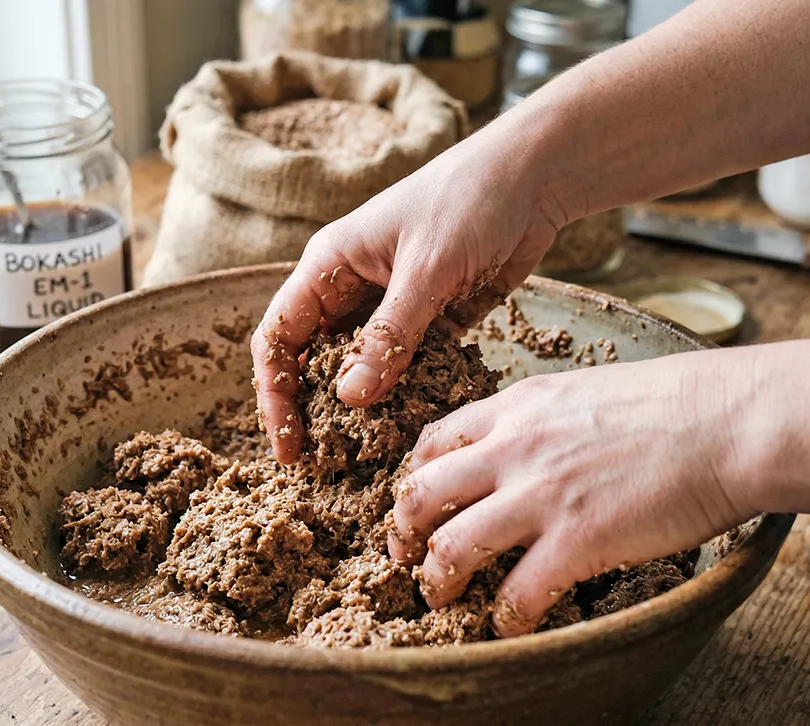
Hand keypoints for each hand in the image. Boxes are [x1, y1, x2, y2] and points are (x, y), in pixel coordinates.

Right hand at [251, 119, 569, 463]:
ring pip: (362, 369)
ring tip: (368, 457)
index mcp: (329, 265)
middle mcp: (351, 289)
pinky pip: (408, 366)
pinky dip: (409, 394)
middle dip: (312, 410)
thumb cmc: (469, 201)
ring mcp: (391, 306)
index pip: (279, 337)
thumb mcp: (427, 269)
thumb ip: (389, 335)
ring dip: (364, 409)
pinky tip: (418, 425)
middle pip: (313, 360)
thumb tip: (349, 400)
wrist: (535, 178)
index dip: (275, 393)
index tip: (290, 445)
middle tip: (322, 465)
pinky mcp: (431, 319)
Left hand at [388, 350, 760, 637]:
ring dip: (437, 580)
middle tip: (407, 558)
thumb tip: (535, 448)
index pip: (434, 442)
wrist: (734, 420)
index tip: (416, 505)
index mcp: (519, 407)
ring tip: (442, 598)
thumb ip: (548, 419)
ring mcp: (541, 494)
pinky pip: (516, 594)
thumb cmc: (680, 404)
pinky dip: (505, 619)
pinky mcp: (576, 540)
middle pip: (422, 494)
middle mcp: (515, 447)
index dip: (413, 479)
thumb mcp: (590, 390)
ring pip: (450, 547)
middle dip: (403, 532)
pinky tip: (511, 627)